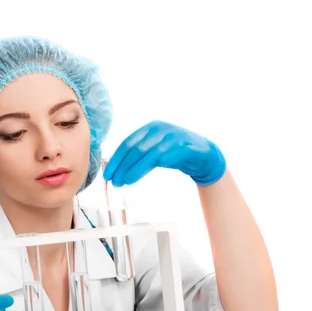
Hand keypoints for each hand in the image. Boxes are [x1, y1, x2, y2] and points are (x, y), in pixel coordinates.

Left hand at [103, 120, 225, 185]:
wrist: (203, 154)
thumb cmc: (173, 153)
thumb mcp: (153, 152)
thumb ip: (138, 157)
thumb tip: (115, 170)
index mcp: (150, 128)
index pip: (128, 143)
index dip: (116, 159)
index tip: (107, 174)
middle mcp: (161, 129)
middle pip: (137, 149)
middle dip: (123, 166)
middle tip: (114, 182)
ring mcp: (175, 137)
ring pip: (152, 153)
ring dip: (137, 168)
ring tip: (126, 181)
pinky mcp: (188, 147)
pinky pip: (172, 155)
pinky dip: (161, 162)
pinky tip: (149, 172)